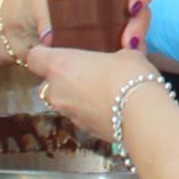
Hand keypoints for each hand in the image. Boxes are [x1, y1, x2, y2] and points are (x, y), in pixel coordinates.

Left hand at [29, 43, 157, 141]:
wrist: (143, 117)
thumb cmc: (130, 77)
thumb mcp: (127, 52)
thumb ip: (115, 51)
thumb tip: (125, 49)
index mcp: (60, 66)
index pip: (34, 56)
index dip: (44, 53)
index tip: (58, 50)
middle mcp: (57, 92)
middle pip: (49, 81)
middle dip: (64, 77)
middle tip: (88, 69)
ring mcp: (69, 114)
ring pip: (64, 100)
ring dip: (77, 94)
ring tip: (103, 89)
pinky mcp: (84, 129)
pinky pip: (80, 115)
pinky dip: (90, 110)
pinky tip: (111, 106)